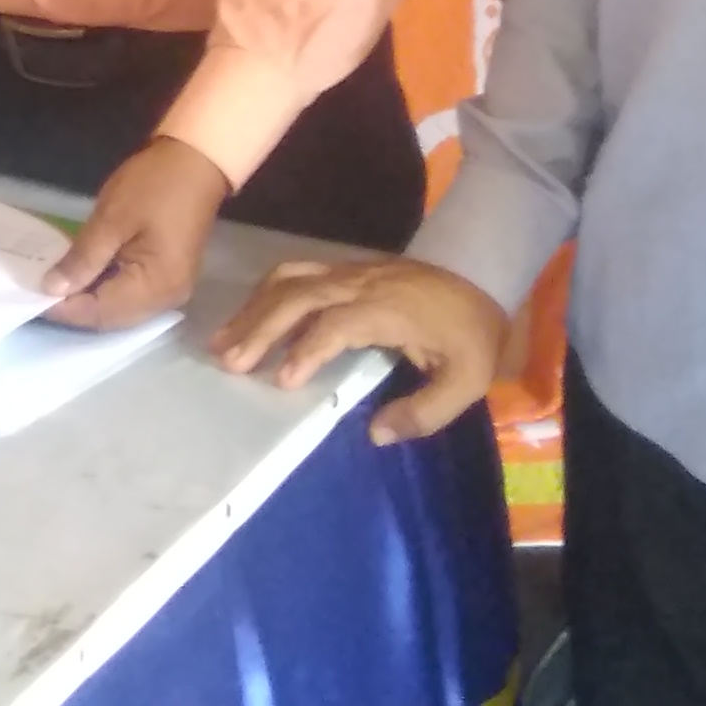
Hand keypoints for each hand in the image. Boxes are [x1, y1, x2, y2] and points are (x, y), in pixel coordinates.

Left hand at [37, 140, 229, 330]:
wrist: (196, 161)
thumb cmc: (154, 185)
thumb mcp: (111, 218)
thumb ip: (82, 258)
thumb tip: (52, 289)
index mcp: (155, 286)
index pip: (100, 312)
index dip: (64, 309)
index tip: (28, 298)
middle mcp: (167, 300)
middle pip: (111, 319)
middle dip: (74, 310)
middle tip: (36, 293)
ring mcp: (171, 291)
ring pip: (120, 312)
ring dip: (88, 303)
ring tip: (54, 287)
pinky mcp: (168, 279)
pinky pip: (130, 297)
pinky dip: (104, 292)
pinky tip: (82, 278)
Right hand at [212, 255, 514, 441]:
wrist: (482, 274)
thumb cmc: (472, 333)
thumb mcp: (468, 381)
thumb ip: (426, 412)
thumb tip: (377, 435)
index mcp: (389, 309)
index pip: (337, 323)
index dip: (307, 349)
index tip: (283, 382)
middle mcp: (360, 284)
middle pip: (299, 295)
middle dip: (261, 327)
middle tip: (229, 362)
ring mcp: (349, 272)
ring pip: (290, 278)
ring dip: (253, 308)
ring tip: (223, 341)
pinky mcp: (343, 270)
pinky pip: (295, 272)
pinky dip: (265, 294)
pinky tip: (248, 318)